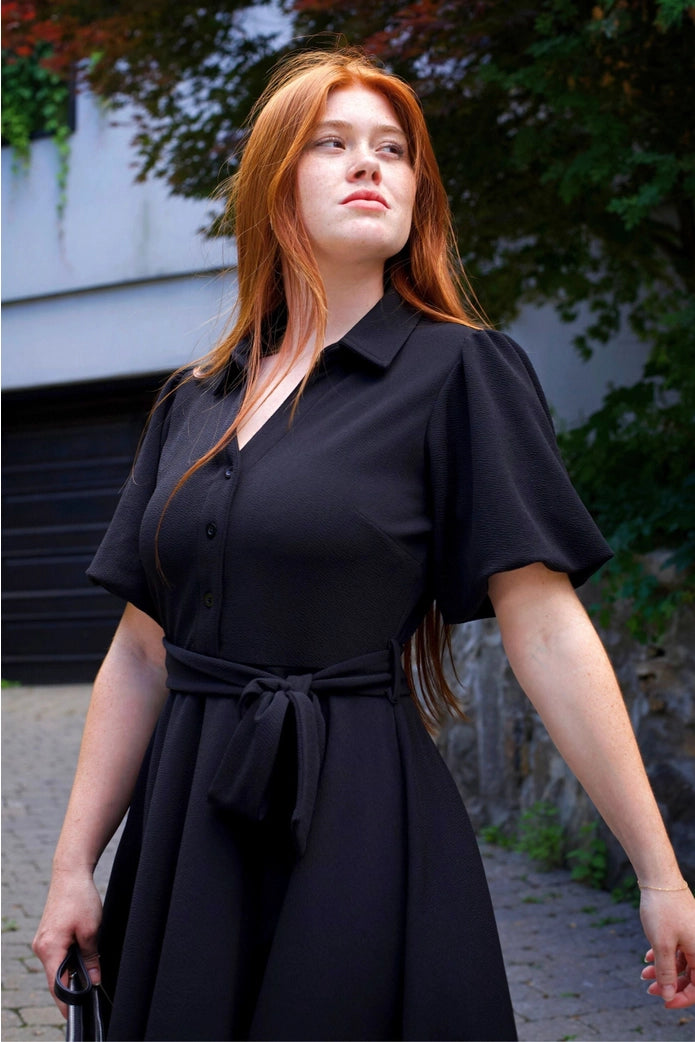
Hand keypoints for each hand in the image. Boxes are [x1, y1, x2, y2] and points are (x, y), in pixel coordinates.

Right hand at [32, 867, 102, 1017]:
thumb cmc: (80, 898)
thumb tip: (93, 981)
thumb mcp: (91, 931)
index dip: (67, 1001)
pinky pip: (57, 956)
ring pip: (57, 966)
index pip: (56, 985)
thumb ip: (90, 959)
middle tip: (88, 997)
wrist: (70, 873)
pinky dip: (68, 961)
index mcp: (49, 948)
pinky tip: (80, 960)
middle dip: (71, 988)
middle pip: (55, 977)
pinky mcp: (47, 935)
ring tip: (88, 977)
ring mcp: (42, 941)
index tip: (76, 1013)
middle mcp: (41, 947)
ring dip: (71, 973)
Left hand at [639, 887, 694, 1007]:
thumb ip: (666, 973)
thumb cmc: (662, 910)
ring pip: (681, 963)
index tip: (663, 1003)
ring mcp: (693, 936)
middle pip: (690, 977)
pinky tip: (646, 957)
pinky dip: (662, 955)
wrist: (659, 879)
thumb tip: (668, 996)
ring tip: (643, 974)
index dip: (682, 998)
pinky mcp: (684, 928)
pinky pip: (676, 949)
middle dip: (669, 985)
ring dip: (663, 970)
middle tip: (649, 989)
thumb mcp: (662, 945)